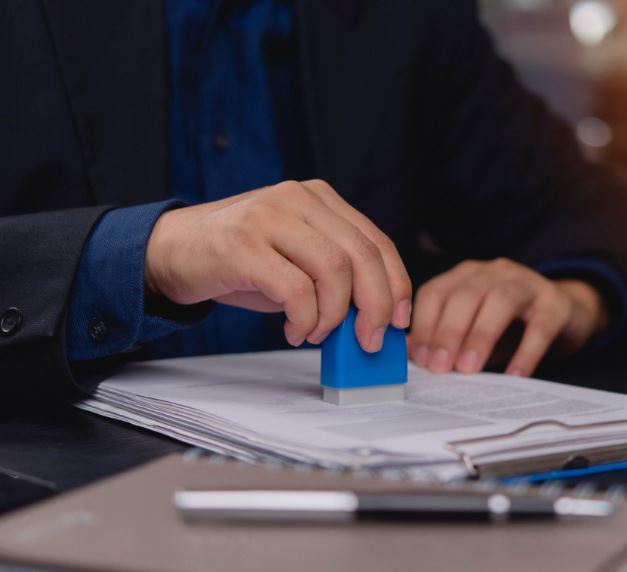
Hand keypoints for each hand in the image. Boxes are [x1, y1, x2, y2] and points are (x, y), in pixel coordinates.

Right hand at [144, 180, 411, 350]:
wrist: (171, 251)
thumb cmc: (240, 260)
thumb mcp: (296, 258)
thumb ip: (335, 275)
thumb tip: (377, 318)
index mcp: (318, 198)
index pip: (376, 241)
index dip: (396, 284)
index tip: (399, 320)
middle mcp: (297, 199)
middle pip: (361, 255)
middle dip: (375, 305)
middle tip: (369, 340)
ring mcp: (269, 217)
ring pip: (333, 270)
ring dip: (335, 314)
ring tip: (319, 333)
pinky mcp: (243, 245)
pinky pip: (295, 289)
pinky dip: (304, 319)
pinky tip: (295, 330)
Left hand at [408, 258, 607, 376]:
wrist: (568, 311)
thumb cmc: (513, 324)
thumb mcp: (476, 328)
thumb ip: (447, 338)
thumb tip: (414, 357)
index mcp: (468, 275)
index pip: (437, 292)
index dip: (425, 324)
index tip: (420, 358)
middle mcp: (495, 272)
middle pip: (466, 294)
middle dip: (449, 331)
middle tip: (440, 367)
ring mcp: (528, 284)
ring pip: (500, 301)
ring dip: (480, 335)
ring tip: (469, 368)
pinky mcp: (556, 304)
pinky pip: (540, 326)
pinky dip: (526, 351)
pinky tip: (514, 375)